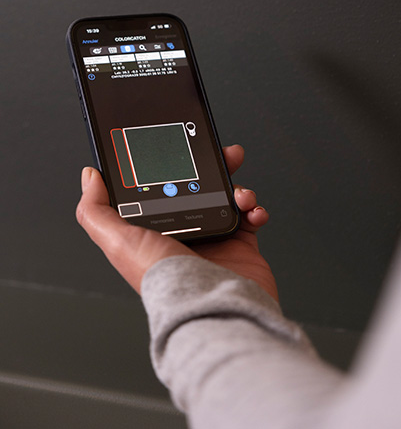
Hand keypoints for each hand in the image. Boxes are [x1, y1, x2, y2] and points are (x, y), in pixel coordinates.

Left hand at [76, 145, 277, 300]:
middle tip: (221, 155)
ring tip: (239, 191)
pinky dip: (254, 207)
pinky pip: (249, 216)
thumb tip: (89, 178)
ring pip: (226, 196)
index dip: (169, 167)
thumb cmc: (165, 282)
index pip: (160, 188)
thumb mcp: (119, 242)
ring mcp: (214, 239)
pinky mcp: (240, 246)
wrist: (210, 307)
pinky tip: (250, 209)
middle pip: (198, 186)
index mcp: (154, 231)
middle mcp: (184, 233)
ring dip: (236, 185)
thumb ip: (97, 212)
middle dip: (212, 167)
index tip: (178, 149)